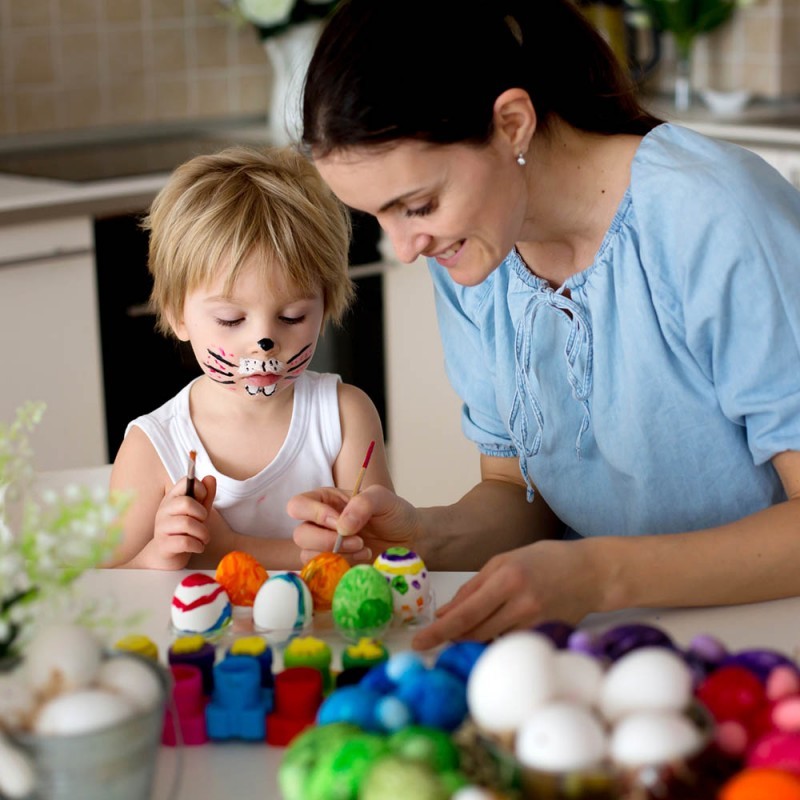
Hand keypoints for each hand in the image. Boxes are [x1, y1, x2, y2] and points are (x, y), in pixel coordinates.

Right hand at [140, 475, 216, 569]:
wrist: (167, 556)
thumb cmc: (184, 530)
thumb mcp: (198, 511)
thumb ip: (205, 496)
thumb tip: (210, 478)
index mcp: (172, 498)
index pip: (185, 482)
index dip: (200, 489)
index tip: (203, 502)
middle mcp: (164, 510)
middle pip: (187, 503)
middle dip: (202, 514)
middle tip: (203, 523)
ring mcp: (161, 527)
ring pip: (187, 523)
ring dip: (203, 533)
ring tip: (203, 538)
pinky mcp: (163, 544)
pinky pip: (184, 542)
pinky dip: (197, 545)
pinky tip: (198, 547)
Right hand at [288, 484, 420, 563]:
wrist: (412, 539)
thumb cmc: (395, 514)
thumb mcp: (383, 498)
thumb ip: (362, 503)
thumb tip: (341, 527)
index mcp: (326, 501)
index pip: (298, 506)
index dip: (315, 515)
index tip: (340, 522)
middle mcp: (320, 524)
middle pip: (300, 535)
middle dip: (328, 540)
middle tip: (358, 540)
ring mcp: (325, 548)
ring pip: (308, 556)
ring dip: (337, 556)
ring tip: (364, 549)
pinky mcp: (333, 568)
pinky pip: (322, 574)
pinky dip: (340, 570)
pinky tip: (362, 562)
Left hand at [412, 539, 601, 649]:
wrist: (592, 573)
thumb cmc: (544, 560)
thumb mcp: (503, 561)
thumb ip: (473, 588)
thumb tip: (444, 614)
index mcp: (507, 578)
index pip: (466, 612)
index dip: (440, 631)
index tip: (419, 642)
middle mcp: (521, 602)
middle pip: (475, 632)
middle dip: (451, 637)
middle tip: (432, 638)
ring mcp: (535, 622)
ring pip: (491, 641)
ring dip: (472, 639)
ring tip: (464, 629)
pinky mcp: (545, 635)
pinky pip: (509, 644)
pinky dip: (495, 640)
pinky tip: (494, 629)